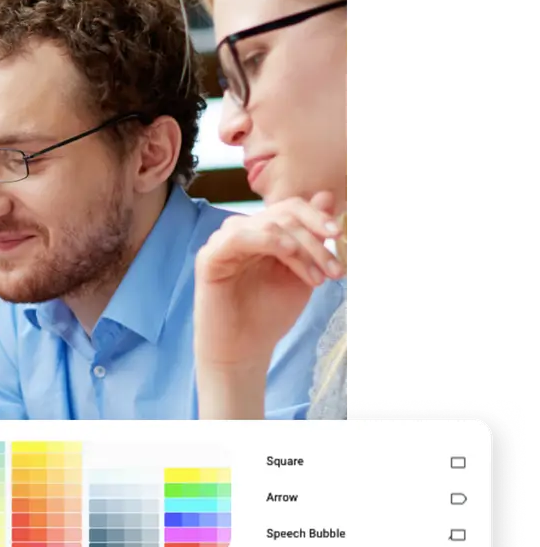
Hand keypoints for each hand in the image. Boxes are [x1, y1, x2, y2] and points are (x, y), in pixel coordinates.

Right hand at [194, 192, 341, 371]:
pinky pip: (238, 236)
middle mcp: (242, 232)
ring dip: (300, 247)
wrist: (244, 350)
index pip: (290, 208)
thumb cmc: (269, 314)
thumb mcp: (303, 271)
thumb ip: (312, 238)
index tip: (338, 236)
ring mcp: (222, 243)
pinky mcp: (209, 258)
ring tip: (316, 278)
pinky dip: (267, 239)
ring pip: (267, 224)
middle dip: (314, 239)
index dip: (317, 217)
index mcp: (262, 233)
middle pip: (283, 214)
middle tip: (333, 269)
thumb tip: (326, 196)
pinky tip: (287, 253)